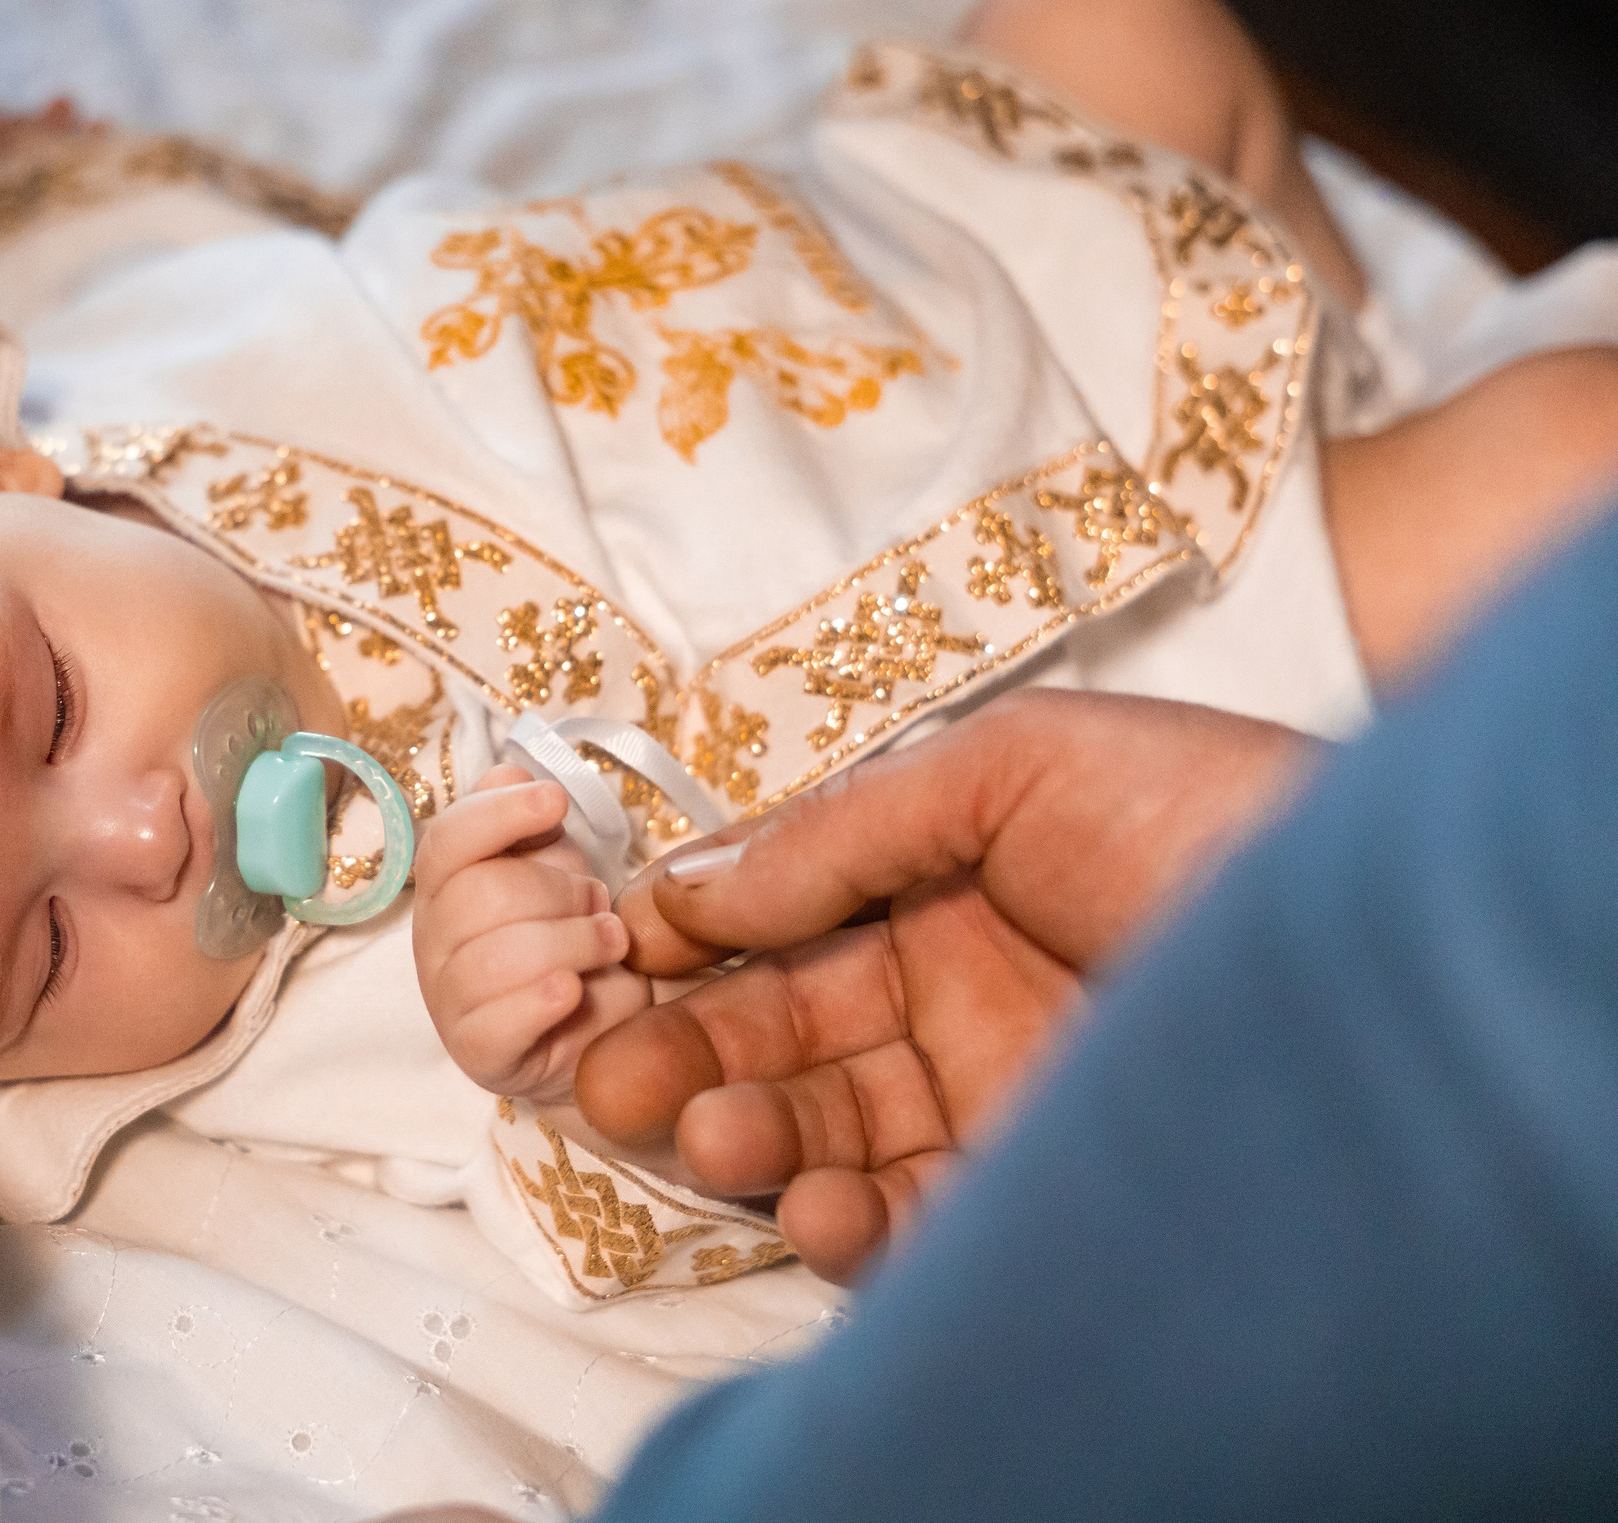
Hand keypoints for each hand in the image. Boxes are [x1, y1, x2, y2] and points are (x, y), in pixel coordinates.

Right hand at [413, 765, 649, 1102]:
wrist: (602, 1028)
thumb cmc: (574, 938)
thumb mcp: (559, 870)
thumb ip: (530, 826)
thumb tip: (508, 772)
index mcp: (445, 885)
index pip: (446, 841)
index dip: (497, 814)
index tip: (555, 801)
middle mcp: (434, 940)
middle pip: (478, 896)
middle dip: (556, 890)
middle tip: (599, 902)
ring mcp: (449, 1000)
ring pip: (493, 959)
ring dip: (571, 943)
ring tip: (610, 944)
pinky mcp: (477, 1054)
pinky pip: (497, 1025)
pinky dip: (541, 1002)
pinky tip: (573, 991)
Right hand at [575, 689, 1315, 1280]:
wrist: (1386, 942)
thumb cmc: (1216, 814)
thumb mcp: (1014, 766)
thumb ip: (843, 829)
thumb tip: (689, 883)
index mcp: (953, 890)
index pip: (790, 931)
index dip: (696, 951)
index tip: (611, 964)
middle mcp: (970, 1001)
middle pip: (794, 1043)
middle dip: (696, 1058)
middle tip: (610, 1076)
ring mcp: (1007, 1105)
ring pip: (838, 1139)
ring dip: (756, 1141)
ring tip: (707, 1132)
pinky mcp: (1048, 1202)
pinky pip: (920, 1230)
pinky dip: (848, 1226)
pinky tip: (812, 1201)